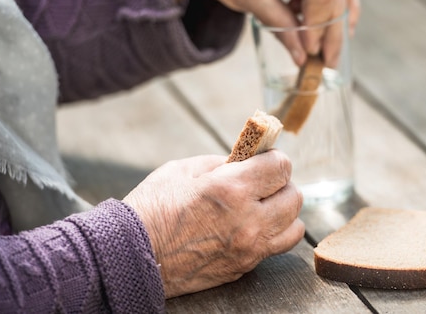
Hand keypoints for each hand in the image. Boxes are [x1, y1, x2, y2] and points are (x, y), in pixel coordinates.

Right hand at [123, 151, 303, 297]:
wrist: (130, 257)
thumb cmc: (151, 209)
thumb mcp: (182, 170)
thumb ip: (221, 163)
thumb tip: (246, 160)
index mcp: (231, 190)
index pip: (281, 168)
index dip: (275, 159)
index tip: (265, 159)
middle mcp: (247, 221)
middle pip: (295, 197)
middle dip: (281, 184)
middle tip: (264, 182)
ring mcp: (248, 248)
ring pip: (295, 227)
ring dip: (283, 212)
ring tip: (263, 206)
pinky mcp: (243, 267)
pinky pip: (276, 248)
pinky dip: (272, 234)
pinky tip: (252, 226)